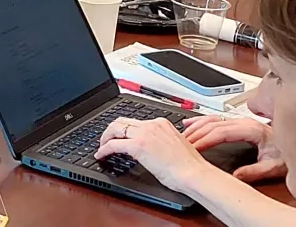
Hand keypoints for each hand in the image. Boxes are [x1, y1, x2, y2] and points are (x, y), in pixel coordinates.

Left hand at [95, 117, 213, 193]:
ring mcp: (144, 134)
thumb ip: (160, 141)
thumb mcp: (173, 145)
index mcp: (161, 123)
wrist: (194, 173)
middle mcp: (151, 125)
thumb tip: (150, 147)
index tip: (119, 135)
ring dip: (105, 138)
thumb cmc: (189, 166)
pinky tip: (101, 155)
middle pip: (122, 121)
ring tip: (102, 147)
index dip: (124, 129)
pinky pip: (113, 145)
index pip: (135, 121)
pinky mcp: (138, 146)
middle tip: (106, 140)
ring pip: (115, 129)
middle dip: (111, 130)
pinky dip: (104, 149)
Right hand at [182, 115, 286, 182]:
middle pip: (213, 124)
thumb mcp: (274, 166)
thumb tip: (235, 176)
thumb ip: (255, 171)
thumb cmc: (286, 155)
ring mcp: (241, 120)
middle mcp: (245, 122)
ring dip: (196, 125)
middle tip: (182, 143)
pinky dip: (201, 120)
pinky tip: (191, 123)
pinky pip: (216, 118)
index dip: (205, 139)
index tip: (193, 147)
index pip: (221, 132)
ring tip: (182, 134)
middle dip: (196, 133)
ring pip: (213, 119)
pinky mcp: (239, 122)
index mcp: (252, 129)